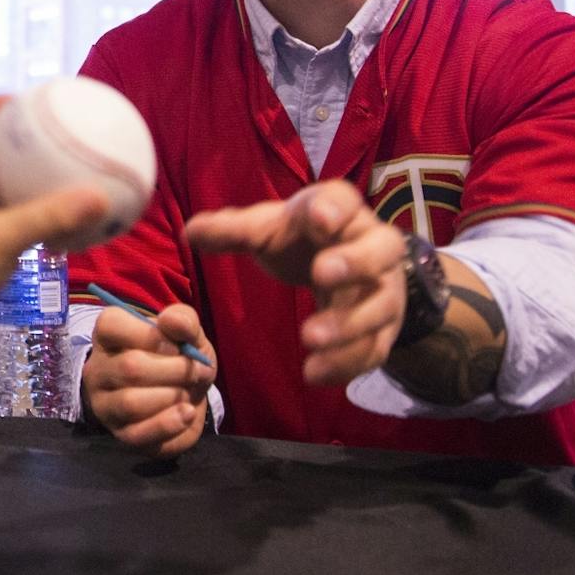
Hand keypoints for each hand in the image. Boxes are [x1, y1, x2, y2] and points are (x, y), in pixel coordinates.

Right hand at [81, 303, 216, 457]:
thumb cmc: (178, 356)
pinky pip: (139, 434)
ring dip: (172, 397)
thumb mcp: (186, 333)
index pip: (111, 326)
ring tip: (189, 393)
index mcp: (108, 335)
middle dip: (176, 370)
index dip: (152, 336)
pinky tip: (187, 413)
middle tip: (201, 371)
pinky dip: (170, 424)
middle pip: (130, 368)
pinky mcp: (120, 433)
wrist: (185, 393)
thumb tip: (171, 321)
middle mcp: (97, 368)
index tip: (178, 346)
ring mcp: (104, 404)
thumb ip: (183, 319)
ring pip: (131, 403)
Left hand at [184, 179, 406, 386]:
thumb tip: (189, 231)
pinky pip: (375, 348)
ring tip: (309, 338)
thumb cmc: (302, 240)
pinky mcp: (384, 328)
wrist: (346, 266)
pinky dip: (347, 363)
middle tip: (321, 274)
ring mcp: (385, 289)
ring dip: (348, 324)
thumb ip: (233, 231)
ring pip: (379, 306)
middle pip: (381, 250)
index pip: (343, 200)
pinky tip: (315, 374)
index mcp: (340, 211)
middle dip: (354, 263)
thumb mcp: (269, 229)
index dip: (332, 207)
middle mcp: (374, 246)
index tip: (318, 217)